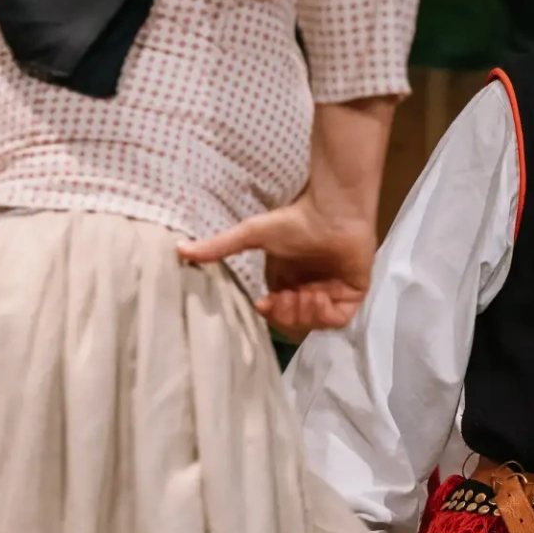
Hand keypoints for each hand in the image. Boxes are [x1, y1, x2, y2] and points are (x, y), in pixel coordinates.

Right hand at [179, 192, 377, 333]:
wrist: (332, 210)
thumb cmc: (295, 219)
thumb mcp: (252, 235)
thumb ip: (220, 246)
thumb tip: (180, 250)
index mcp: (288, 280)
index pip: (277, 311)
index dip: (270, 313)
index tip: (263, 303)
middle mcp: (309, 288)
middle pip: (295, 321)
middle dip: (287, 314)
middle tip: (285, 298)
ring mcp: (333, 291)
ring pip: (315, 322)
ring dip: (305, 312)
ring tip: (304, 293)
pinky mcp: (353, 293)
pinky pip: (338, 319)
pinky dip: (325, 313)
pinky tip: (319, 294)